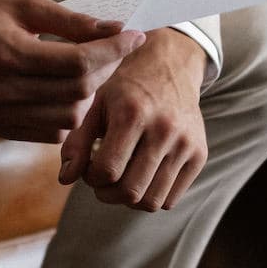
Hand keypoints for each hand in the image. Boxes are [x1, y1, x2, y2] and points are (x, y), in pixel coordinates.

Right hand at [0, 0, 145, 142]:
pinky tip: (66, 92)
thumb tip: (115, 30)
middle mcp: (4, 89)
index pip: (79, 61)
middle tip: (113, 51)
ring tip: (87, 72)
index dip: (114, 50)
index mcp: (11, 53)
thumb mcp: (24, 6)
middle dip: (106, 70)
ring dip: (89, 96)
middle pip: (78, 91)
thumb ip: (71, 21)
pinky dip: (68, 115)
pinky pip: (51, 133)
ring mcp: (0, 114)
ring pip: (69, 119)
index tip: (135, 36)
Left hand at [58, 27, 207, 210]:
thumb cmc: (125, 87)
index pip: (107, 170)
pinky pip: (171, 199)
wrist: (169, 66)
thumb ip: (77, 141)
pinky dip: (151, 196)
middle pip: (130, 192)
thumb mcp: (95, 103)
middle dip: (107, 193)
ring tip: (120, 179)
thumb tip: (66, 178)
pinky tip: (141, 176)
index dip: (90, 178)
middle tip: (101, 179)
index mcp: (133, 113)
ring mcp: (186, 143)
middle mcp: (165, 129)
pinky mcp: (200, 154)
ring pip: (152, 201)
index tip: (88, 168)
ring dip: (129, 200)